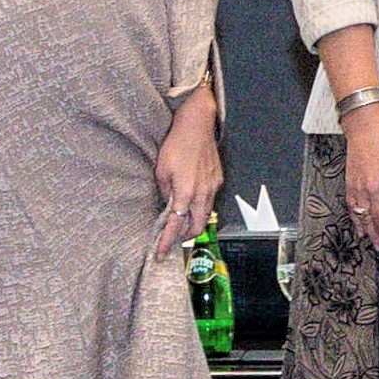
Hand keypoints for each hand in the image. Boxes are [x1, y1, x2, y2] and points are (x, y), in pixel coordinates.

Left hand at [154, 85, 223, 256]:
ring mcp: (213, 186)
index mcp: (185, 192)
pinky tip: (192, 203)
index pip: (175, 224)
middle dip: (184, 237)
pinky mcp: (218, 179)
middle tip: (172, 240)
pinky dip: (200, 208)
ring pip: (204, 215)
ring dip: (193, 223)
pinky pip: (209, 201)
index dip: (167, 241)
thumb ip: (165, 191)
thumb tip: (169, 205)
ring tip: (182, 224)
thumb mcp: (161, 169)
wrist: (198, 125)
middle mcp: (202, 193)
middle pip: (196, 226)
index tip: (160, 254)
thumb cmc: (177, 144)